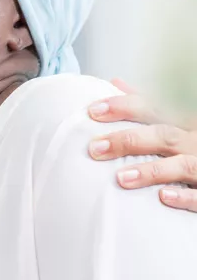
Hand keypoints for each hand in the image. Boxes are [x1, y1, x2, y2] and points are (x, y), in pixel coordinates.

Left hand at [88, 79, 196, 211]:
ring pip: (183, 165)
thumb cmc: (193, 140)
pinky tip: (163, 197)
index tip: (93, 110)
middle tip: (95, 148)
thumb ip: (150, 103)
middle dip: (128, 140)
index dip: (125, 106)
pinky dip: (185, 196)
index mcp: (187, 120)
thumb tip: (116, 83)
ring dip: (152, 171)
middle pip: (164, 135)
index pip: (155, 107)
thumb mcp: (180, 116)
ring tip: (120, 178)